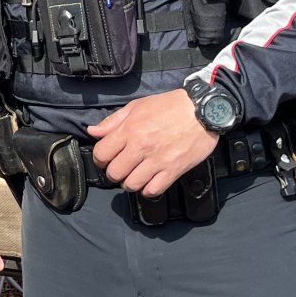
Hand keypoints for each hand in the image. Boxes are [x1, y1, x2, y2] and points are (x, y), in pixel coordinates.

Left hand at [88, 89, 219, 196]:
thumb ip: (113, 121)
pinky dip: (148, 190)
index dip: (100, 158)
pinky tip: (149, 181)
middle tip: (121, 167)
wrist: (203, 110)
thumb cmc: (170, 106)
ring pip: (132, 184)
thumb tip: (92, 131)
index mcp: (130, 129)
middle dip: (114, 172)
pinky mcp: (174, 170)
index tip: (106, 158)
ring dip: (130, 183)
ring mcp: (158, 160)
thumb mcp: (138, 106)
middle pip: (114, 173)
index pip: (101, 153)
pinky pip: (153, 190)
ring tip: (135, 175)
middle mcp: (141, 147)